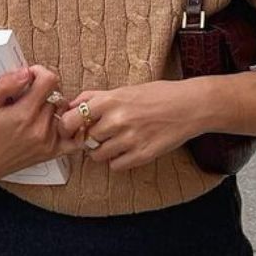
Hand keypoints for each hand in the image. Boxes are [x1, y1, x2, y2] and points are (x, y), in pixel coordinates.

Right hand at [0, 64, 83, 186]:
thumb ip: (6, 85)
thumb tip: (26, 72)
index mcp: (24, 115)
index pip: (49, 80)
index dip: (39, 72)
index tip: (29, 76)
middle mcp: (40, 129)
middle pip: (56, 95)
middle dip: (42, 90)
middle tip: (26, 95)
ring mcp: (48, 143)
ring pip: (63, 111)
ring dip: (52, 106)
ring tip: (33, 110)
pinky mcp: (51, 153)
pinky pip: (74, 138)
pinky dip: (70, 127)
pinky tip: (57, 123)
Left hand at [56, 81, 200, 173]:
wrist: (189, 106)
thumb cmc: (157, 95)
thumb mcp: (124, 90)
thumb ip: (95, 97)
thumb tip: (70, 105)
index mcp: (111, 101)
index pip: (72, 119)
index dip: (67, 126)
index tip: (70, 128)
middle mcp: (117, 121)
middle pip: (85, 139)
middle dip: (89, 138)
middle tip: (100, 133)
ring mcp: (129, 140)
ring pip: (98, 155)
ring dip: (102, 150)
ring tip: (116, 141)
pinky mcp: (142, 155)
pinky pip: (115, 166)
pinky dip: (117, 160)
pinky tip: (127, 149)